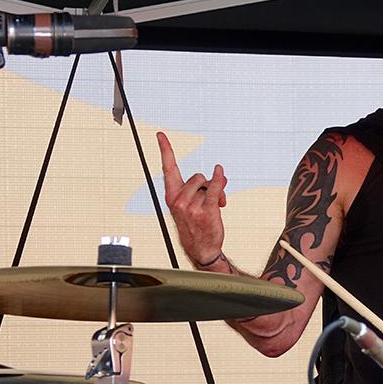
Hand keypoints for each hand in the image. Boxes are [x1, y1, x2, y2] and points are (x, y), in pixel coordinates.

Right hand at [158, 131, 228, 266]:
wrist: (201, 248)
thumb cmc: (195, 226)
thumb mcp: (192, 205)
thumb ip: (201, 188)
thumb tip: (219, 174)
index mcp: (171, 196)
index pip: (168, 168)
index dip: (165, 150)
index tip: (161, 135)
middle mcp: (178, 200)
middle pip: (197, 176)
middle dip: (206, 185)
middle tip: (210, 199)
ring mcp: (192, 206)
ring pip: (208, 184)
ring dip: (215, 192)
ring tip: (215, 206)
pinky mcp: (206, 211)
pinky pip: (215, 188)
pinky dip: (220, 179)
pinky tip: (221, 173)